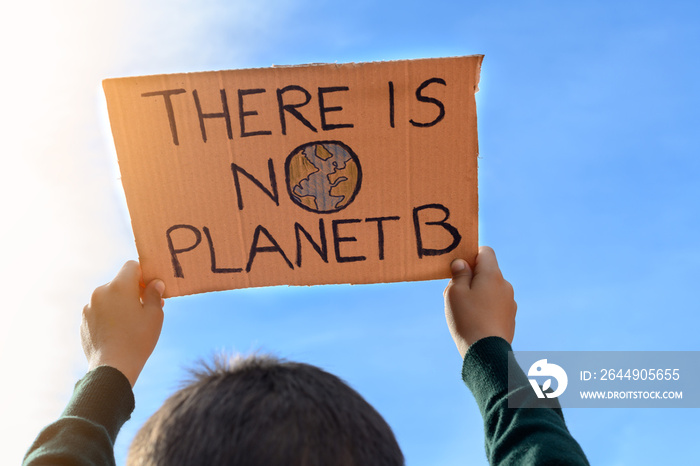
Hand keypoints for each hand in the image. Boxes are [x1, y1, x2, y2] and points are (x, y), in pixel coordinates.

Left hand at [81, 261, 164, 386]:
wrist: (112, 368)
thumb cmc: (137, 340)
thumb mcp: (154, 315)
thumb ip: (154, 294)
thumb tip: (155, 283)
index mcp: (118, 286)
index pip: (131, 266)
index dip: (144, 274)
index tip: (151, 289)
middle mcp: (100, 292)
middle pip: (120, 282)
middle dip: (133, 291)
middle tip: (147, 308)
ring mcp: (89, 307)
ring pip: (109, 297)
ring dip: (120, 304)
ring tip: (132, 324)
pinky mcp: (84, 321)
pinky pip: (100, 311)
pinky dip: (109, 316)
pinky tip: (119, 333)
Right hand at [444, 246, 516, 357]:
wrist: (486, 352)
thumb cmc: (467, 319)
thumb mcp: (454, 293)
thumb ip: (459, 275)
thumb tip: (462, 263)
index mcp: (492, 275)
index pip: (486, 252)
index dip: (471, 254)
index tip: (459, 267)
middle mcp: (505, 285)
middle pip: (487, 272)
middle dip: (471, 278)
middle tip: (456, 293)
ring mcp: (510, 302)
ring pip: (491, 290)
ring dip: (478, 294)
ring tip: (464, 312)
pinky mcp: (510, 318)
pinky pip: (496, 305)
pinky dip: (485, 308)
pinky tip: (475, 322)